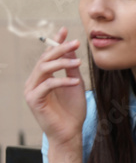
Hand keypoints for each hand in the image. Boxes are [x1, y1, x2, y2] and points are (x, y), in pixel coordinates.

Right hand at [23, 28, 84, 147]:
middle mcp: (34, 81)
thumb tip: (71, 49)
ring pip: (43, 69)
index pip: (47, 55)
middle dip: (60, 49)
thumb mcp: (75, 84)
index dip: (55, 42)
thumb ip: (71, 68)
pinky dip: (62, 81)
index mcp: (42, 77)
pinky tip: (75, 82)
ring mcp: (31, 90)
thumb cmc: (73, 110)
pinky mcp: (33, 100)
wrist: (70, 132)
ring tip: (78, 63)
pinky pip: (47, 85)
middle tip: (75, 43)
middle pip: (44, 59)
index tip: (65, 30)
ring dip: (61, 63)